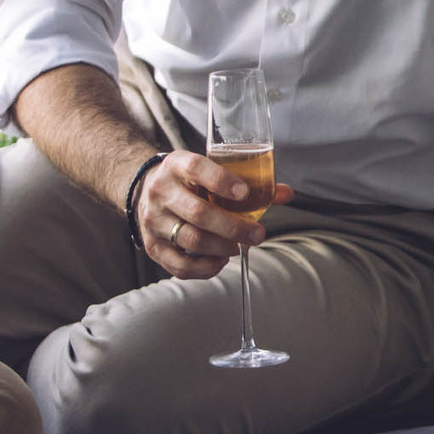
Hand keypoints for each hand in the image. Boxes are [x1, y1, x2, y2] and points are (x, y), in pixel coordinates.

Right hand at [136, 150, 293, 280]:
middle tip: (257, 234)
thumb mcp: (210, 170)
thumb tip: (285, 194)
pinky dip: (205, 268)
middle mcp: (161, 191)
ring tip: (238, 247)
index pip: (196, 169)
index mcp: (176, 165)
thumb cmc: (189, 182)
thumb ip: (247, 181)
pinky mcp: (152, 246)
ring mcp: (153, 220)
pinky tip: (220, 261)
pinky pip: (180, 265)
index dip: (221, 181)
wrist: (148, 190)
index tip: (245, 193)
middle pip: (198, 213)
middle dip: (233, 227)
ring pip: (191, 240)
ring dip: (222, 247)